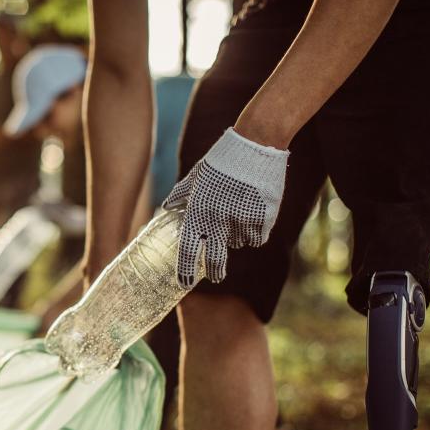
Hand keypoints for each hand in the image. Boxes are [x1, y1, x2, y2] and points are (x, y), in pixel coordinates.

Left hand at [162, 127, 288, 288]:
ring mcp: (241, 222)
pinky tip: (255, 211)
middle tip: (217, 277)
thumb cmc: (222, 160)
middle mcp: (217, 221)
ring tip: (240, 210)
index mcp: (197, 212)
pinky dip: (256, 230)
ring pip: (239, 243)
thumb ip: (181, 195)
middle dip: (216, 272)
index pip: (187, 250)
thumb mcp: (196, 176)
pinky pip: (258, 236)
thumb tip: (167, 207)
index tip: (184, 284)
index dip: (185, 271)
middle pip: (216, 260)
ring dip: (238, 235)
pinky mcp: (263, 219)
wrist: (255, 145)